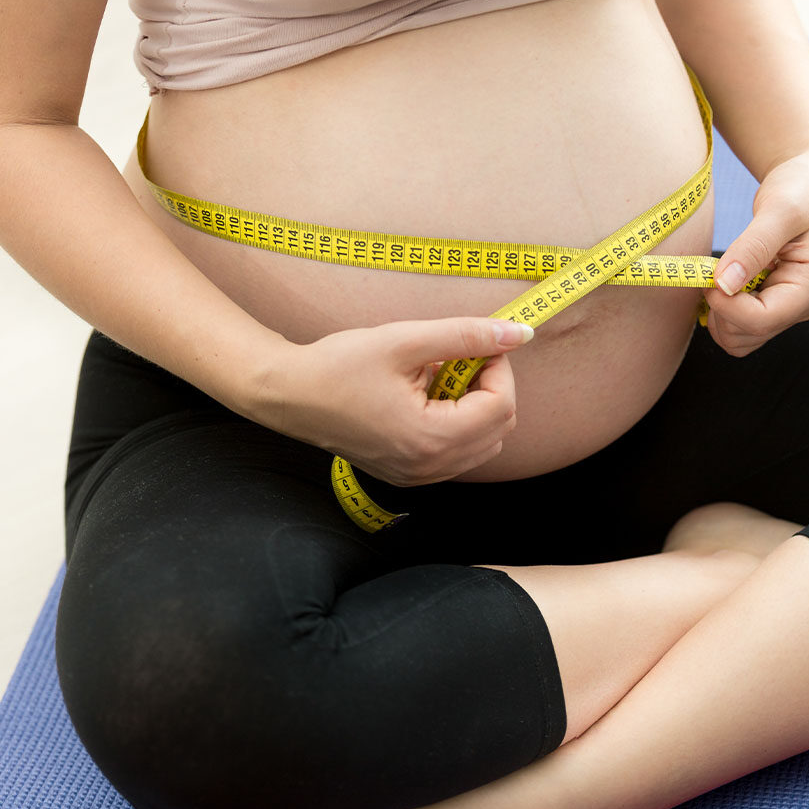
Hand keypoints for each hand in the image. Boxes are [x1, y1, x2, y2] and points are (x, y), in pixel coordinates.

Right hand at [244, 317, 532, 485]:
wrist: (289, 395)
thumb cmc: (340, 366)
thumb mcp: (406, 341)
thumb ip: (467, 336)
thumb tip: (519, 332)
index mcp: (433, 439)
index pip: (502, 405)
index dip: (499, 367)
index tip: (475, 344)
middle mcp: (431, 468)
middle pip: (500, 427)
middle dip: (490, 386)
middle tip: (457, 358)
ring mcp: (421, 476)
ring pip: (484, 442)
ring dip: (476, 406)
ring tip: (438, 377)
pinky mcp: (410, 474)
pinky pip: (459, 452)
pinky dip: (458, 422)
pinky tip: (427, 397)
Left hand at [704, 140, 808, 356]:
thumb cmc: (804, 189)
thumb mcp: (780, 209)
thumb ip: (752, 247)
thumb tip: (724, 283)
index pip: (761, 320)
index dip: (726, 305)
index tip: (708, 276)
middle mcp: (802, 306)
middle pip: (746, 336)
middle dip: (720, 309)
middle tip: (714, 270)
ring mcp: (788, 308)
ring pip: (739, 339)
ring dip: (718, 313)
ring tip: (722, 273)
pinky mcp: (773, 305)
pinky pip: (738, 326)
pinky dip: (722, 310)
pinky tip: (724, 280)